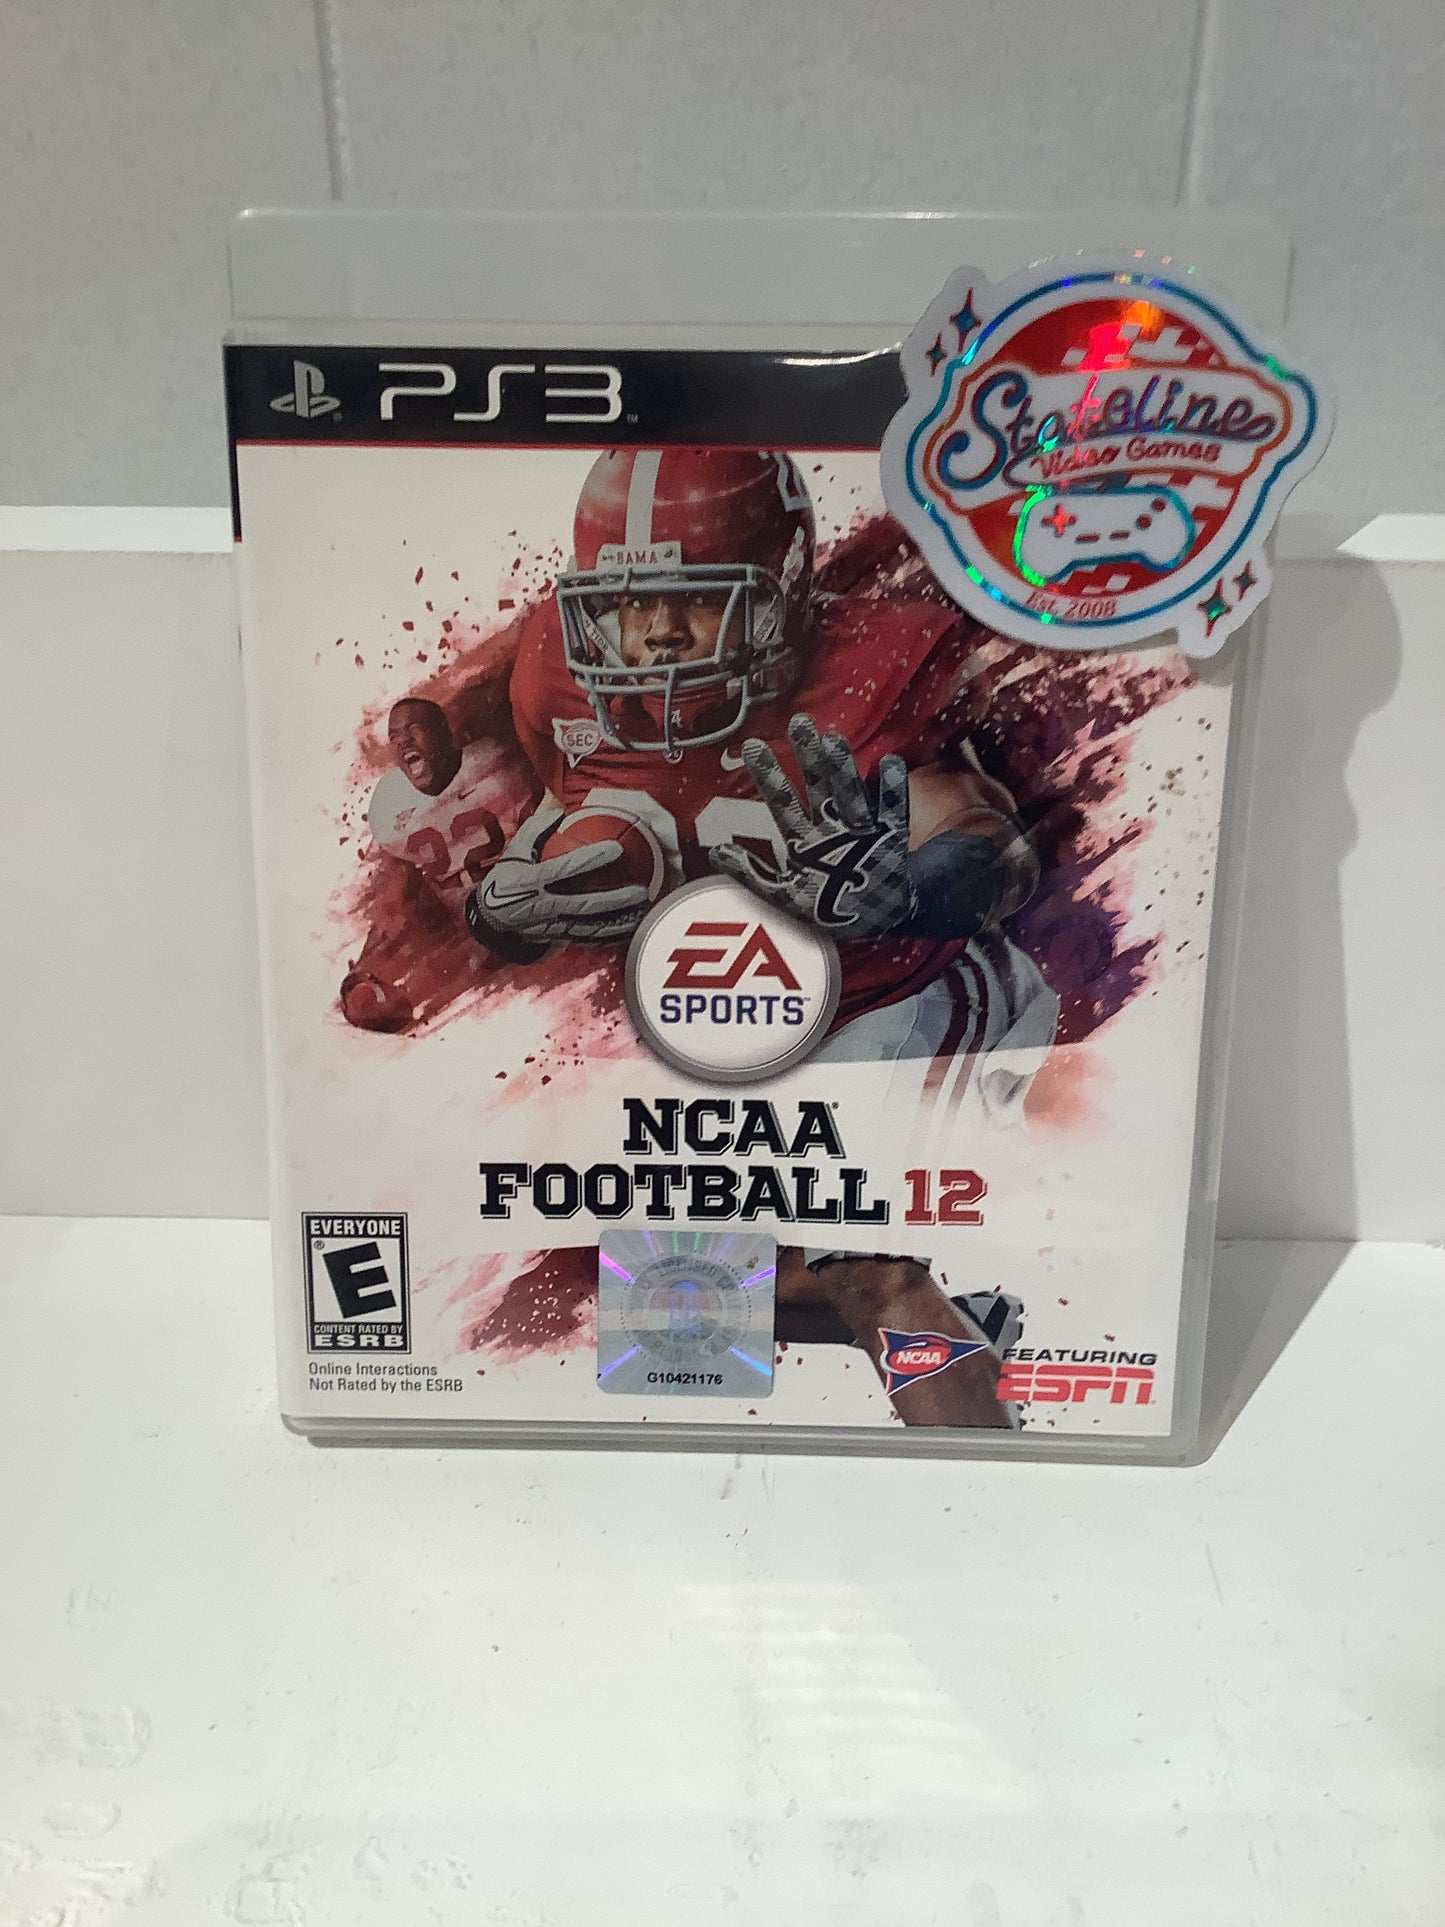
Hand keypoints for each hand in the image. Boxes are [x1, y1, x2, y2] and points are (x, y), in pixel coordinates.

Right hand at [465, 805, 651, 954]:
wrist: (491, 919)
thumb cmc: (506, 879)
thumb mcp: (514, 851)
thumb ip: (535, 830)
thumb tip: (560, 810)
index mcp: (532, 880)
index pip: (566, 869)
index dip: (591, 859)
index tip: (617, 850)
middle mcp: (543, 905)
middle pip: (584, 904)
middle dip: (614, 899)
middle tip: (640, 891)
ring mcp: (551, 926)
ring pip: (589, 927)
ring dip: (616, 921)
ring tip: (641, 913)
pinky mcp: (556, 938)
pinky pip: (586, 939)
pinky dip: (608, 936)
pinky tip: (627, 929)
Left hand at [709, 713, 915, 935]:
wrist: (871, 924)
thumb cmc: (827, 911)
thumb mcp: (785, 897)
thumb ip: (752, 876)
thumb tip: (715, 853)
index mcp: (805, 839)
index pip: (783, 802)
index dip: (770, 776)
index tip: (753, 746)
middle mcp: (832, 826)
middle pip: (818, 786)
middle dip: (808, 757)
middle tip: (798, 723)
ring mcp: (861, 829)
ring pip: (850, 793)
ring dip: (842, 769)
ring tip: (833, 741)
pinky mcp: (891, 838)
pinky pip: (893, 811)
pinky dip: (893, 790)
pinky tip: (891, 763)